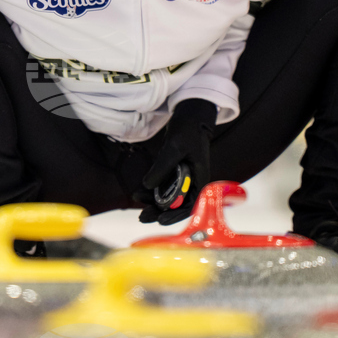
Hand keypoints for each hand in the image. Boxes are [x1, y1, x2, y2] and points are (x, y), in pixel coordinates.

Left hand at [136, 98, 215, 224]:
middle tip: (142, 217)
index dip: (175, 215)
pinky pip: (164, 187)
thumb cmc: (188, 130)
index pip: (189, 205)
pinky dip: (152, 190)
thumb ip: (162, 167)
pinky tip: (140, 192)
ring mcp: (184, 178)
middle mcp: (193, 182)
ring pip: (169, 197)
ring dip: (153, 202)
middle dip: (159, 212)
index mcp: (200, 180)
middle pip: (177, 205)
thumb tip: (147, 186)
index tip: (160, 220)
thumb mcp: (174, 148)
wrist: (191, 116)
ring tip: (137, 200)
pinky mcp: (175, 173)